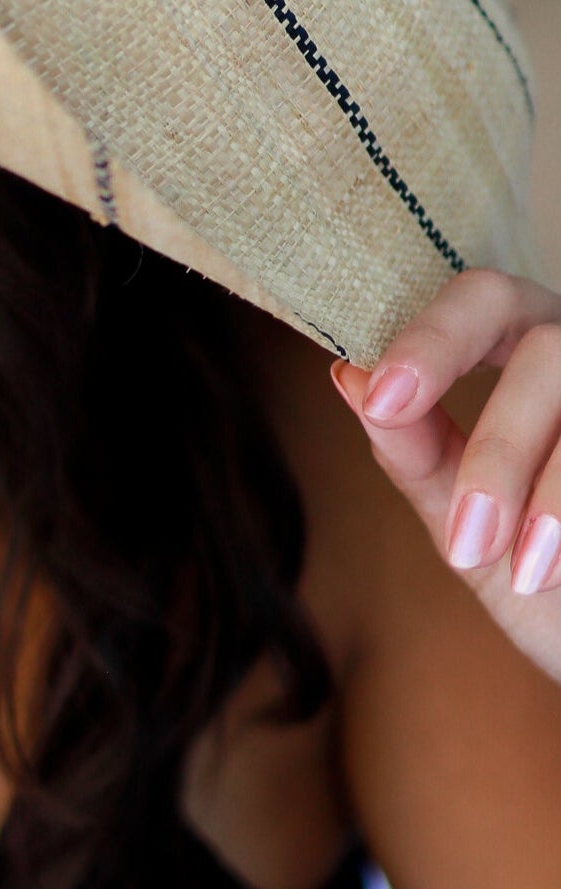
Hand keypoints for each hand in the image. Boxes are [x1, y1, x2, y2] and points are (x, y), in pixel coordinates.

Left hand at [333, 270, 560, 684]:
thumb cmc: (553, 589)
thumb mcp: (473, 527)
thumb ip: (418, 454)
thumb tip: (348, 375)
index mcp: (533, 353)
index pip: (481, 299)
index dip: (432, 338)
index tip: (382, 399)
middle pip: (547, 348)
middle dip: (500, 448)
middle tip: (466, 543)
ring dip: (552, 493)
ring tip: (526, 574)